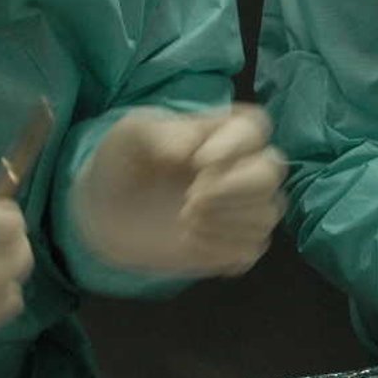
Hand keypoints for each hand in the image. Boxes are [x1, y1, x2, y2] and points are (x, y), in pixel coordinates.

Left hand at [71, 104, 287, 276]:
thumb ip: (160, 132)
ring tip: (185, 220)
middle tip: (191, 199)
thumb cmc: (125, 162)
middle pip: (272, 172)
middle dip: (234, 188)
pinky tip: (190, 241)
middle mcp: (241, 167)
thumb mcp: (131, 135)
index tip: (196, 162)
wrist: (105, 211)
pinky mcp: (234, 244)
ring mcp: (242, 208)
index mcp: (223, 132)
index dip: (234, 146)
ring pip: (268, 213)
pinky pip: (253, 248)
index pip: (255, 128)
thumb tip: (188, 152)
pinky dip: (223, 249)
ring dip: (227, 220)